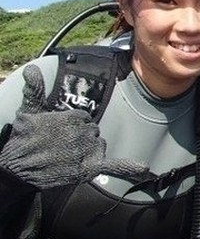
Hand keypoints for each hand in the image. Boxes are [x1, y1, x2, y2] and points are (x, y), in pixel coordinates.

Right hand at [0, 64, 147, 190]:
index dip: (72, 126)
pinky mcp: (90, 168)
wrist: (18, 167)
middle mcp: (85, 133)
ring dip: (89, 150)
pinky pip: (115, 165)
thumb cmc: (24, 139)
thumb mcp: (29, 112)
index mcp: (74, 117)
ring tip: (67, 155)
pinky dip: (129, 168)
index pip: (85, 118)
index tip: (58, 131)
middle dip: (80, 137)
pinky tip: (142, 169)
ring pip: (100, 145)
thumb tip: (31, 69)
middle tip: (60, 144)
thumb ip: (35, 90)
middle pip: (93, 132)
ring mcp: (89, 151)